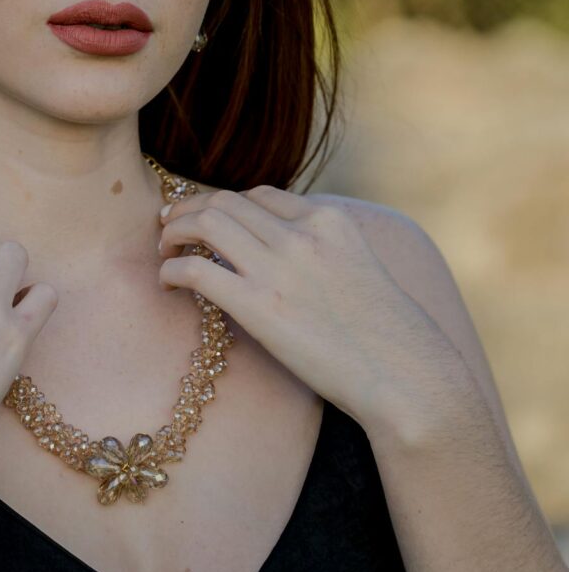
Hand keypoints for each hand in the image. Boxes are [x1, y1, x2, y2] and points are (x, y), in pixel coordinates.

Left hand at [156, 185, 477, 442]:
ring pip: (205, 223)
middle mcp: (303, 234)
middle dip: (189, 209)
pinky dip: (172, 270)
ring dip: (174, 232)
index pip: (262, 195)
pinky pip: (197, 269)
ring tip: (164, 251)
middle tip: (168, 226)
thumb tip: (286, 261)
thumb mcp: (362, 271)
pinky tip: (168, 284)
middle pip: (225, 201)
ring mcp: (280, 268)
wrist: (407, 375)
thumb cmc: (388, 337)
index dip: (225, 204)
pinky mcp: (259, 307)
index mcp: (330, 221)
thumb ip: (324, 253)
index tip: (207, 219)